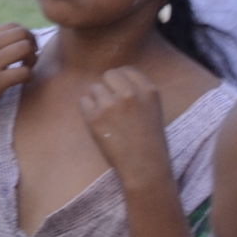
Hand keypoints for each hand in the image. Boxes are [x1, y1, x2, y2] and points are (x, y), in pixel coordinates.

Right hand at [0, 25, 37, 142]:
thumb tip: (22, 37)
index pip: (12, 26)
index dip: (26, 35)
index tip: (26, 48)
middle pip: (21, 34)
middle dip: (32, 45)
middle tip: (30, 58)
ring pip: (24, 49)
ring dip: (32, 59)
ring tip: (27, 68)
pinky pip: (24, 72)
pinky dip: (29, 75)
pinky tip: (23, 80)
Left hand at [80, 67, 173, 192]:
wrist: (145, 167)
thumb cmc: (150, 142)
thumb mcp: (152, 110)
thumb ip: (138, 94)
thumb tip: (115, 82)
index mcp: (149, 91)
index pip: (127, 70)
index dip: (120, 80)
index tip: (118, 91)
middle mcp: (130, 93)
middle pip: (108, 75)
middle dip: (107, 87)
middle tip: (111, 105)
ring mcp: (111, 104)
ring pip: (94, 88)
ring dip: (97, 100)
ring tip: (106, 118)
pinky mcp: (95, 117)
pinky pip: (83, 102)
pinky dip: (87, 110)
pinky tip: (98, 123)